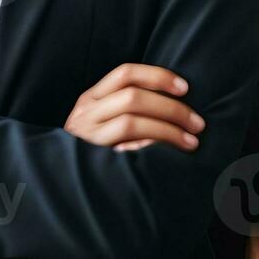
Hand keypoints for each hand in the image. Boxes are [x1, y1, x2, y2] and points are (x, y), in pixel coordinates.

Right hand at [64, 63, 203, 152]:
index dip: (157, 76)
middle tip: (197, 123)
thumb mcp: (101, 120)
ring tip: (190, 141)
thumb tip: (173, 103)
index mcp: (91, 97)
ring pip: (131, 121)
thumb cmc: (91, 147)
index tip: (185, 87)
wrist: (61, 185)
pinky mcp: (91, 157)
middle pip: (133, 97)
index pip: (125, 72)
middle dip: (171, 108)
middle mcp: (86, 111)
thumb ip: (124, 108)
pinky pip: (126, 146)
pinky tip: (168, 154)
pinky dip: (150, 147)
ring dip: (168, 129)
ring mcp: (86, 134)